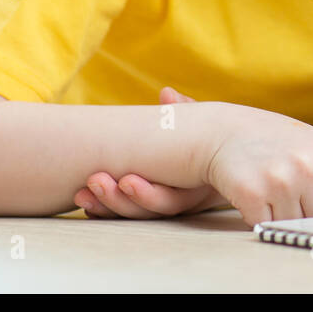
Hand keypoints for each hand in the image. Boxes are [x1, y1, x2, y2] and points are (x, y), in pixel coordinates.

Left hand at [74, 86, 227, 218]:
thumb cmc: (216, 138)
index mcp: (197, 188)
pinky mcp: (144, 208)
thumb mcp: (207, 125)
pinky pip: (121, 218)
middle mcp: (179, 203)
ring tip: (83, 192)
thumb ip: (187, 111)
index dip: (146, 194)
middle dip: (118, 200)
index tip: (126, 179)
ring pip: (132, 217)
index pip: (171, 200)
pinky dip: (102, 212)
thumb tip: (166, 93)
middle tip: (95, 181)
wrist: (229, 158)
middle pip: (148, 213)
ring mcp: (161, 208)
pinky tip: (85, 204)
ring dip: (105, 205)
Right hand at [204, 106, 312, 227]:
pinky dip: (263, 219)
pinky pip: (268, 227)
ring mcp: (279, 179)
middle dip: (312, 210)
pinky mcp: (252, 194)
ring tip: (274, 186)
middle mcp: (306, 164)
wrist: (224, 131)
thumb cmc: (277, 142)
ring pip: (298, 225)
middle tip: (292, 185)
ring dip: (287, 215)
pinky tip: (256, 194)